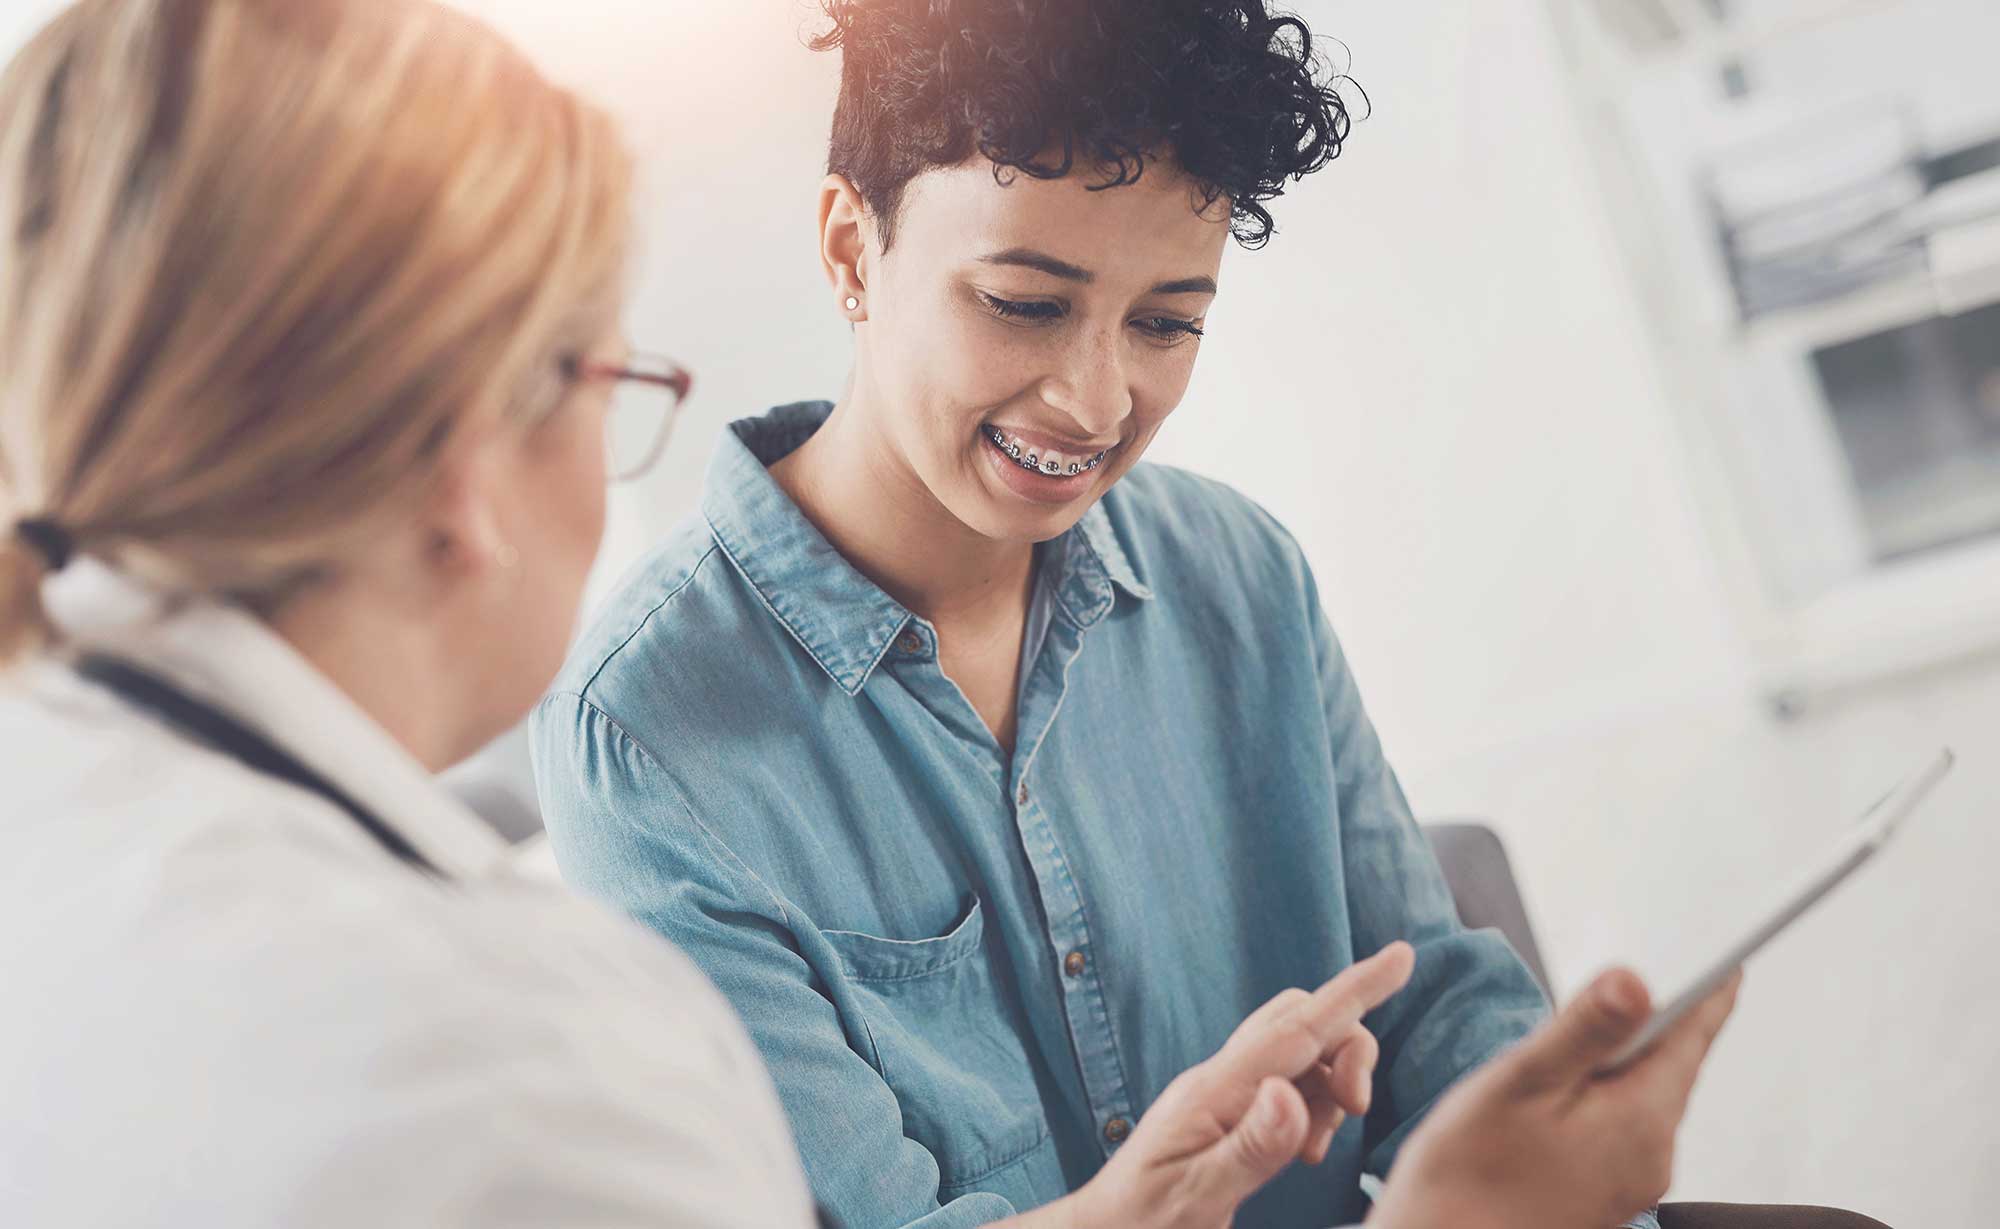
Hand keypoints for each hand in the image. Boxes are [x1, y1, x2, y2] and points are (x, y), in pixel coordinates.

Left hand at [1057, 942, 1414, 1228]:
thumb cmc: (1143, 1220)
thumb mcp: (1199, 1194)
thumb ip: (1251, 1148)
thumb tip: (1292, 1095)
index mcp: (1216, 1089)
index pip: (1299, 1026)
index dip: (1355, 990)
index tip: (1401, 955)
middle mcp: (1221, 1077)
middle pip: (1304, 1021)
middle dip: (1349, 1048)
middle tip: (1355, 1112)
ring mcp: (1223, 1091)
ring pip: (1302, 1050)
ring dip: (1333, 1086)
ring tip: (1318, 1152)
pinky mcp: (1229, 1111)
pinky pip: (1289, 1081)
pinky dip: (1316, 1105)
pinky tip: (1306, 1150)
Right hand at [1368, 966, 1742, 1228]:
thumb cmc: (1466, 1174)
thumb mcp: (1521, 1082)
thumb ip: (1583, 1029)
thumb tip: (1637, 980)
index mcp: (1641, 1120)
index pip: (1692, 1038)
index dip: (1711, 992)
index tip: (1731, 959)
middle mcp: (1652, 1156)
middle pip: (1670, 1067)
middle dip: (1656, 1023)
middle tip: (1641, 977)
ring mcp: (1631, 1181)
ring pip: (1642, 1097)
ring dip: (1621, 1062)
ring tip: (1585, 1033)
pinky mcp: (1604, 1194)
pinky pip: (1621, 1127)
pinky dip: (1603, 1096)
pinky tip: (1564, 1091)